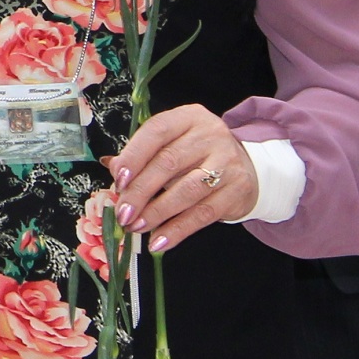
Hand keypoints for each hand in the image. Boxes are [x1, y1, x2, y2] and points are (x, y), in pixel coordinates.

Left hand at [109, 106, 256, 251]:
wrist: (248, 168)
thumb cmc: (197, 154)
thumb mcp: (172, 144)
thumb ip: (143, 154)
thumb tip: (111, 166)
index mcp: (188, 118)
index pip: (156, 132)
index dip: (134, 156)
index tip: (117, 180)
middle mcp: (210, 135)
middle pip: (168, 163)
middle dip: (140, 191)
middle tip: (123, 212)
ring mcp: (227, 162)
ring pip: (186, 190)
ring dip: (157, 212)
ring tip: (136, 226)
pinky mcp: (237, 190)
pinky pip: (203, 214)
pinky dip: (178, 230)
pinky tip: (159, 241)